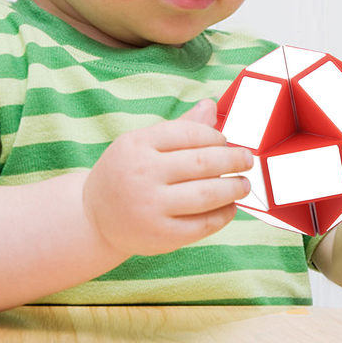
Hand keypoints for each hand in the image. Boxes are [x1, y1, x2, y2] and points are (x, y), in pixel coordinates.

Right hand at [83, 100, 251, 255]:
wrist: (94, 218)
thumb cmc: (127, 173)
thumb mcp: (142, 144)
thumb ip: (179, 128)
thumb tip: (211, 106)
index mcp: (136, 145)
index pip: (189, 133)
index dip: (215, 136)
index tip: (225, 141)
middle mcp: (142, 175)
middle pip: (203, 163)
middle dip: (233, 160)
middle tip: (247, 160)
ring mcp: (150, 207)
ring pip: (207, 195)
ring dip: (234, 188)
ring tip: (244, 184)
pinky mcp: (161, 236)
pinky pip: (203, 224)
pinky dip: (223, 214)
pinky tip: (229, 206)